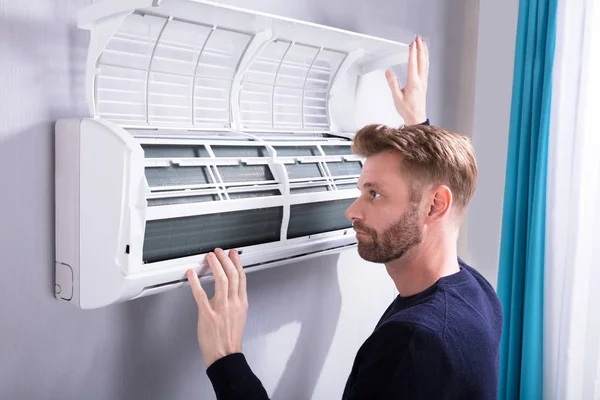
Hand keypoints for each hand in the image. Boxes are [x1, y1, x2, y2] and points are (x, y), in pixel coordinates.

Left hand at [187, 248, 247, 367]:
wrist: (225, 355)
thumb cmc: (230, 338)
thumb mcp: (239, 316)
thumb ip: (235, 301)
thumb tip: (230, 289)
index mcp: (241, 303)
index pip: (241, 278)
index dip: (237, 263)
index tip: (233, 254)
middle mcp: (233, 304)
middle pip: (232, 275)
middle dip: (225, 259)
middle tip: (219, 251)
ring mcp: (221, 308)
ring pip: (221, 280)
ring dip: (215, 265)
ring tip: (210, 257)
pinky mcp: (207, 314)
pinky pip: (200, 294)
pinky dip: (195, 282)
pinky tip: (192, 274)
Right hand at [386, 36, 428, 124]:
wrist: (416, 117)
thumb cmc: (407, 110)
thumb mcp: (396, 98)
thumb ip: (392, 84)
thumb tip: (389, 72)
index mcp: (413, 83)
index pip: (413, 64)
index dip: (412, 52)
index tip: (412, 43)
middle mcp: (420, 81)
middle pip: (421, 60)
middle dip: (420, 48)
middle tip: (418, 38)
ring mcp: (424, 82)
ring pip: (425, 63)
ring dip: (424, 52)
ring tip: (423, 43)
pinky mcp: (424, 83)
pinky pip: (426, 68)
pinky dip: (425, 59)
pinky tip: (425, 57)